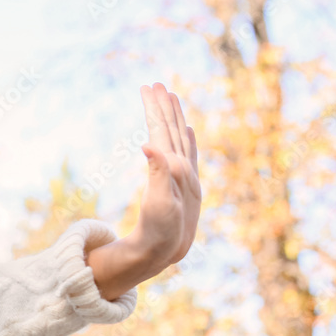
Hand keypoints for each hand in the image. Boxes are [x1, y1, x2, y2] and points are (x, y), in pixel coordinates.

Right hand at [130, 82, 201, 273]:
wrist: (170, 251)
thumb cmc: (160, 230)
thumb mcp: (156, 203)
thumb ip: (157, 173)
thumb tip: (148, 144)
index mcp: (175, 168)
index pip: (163, 130)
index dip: (155, 109)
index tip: (148, 88)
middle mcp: (183, 168)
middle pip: (173, 129)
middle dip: (164, 106)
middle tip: (155, 84)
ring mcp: (185, 176)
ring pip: (179, 138)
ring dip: (174, 117)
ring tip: (171, 98)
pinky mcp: (183, 185)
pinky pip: (185, 152)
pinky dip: (185, 137)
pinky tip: (187, 130)